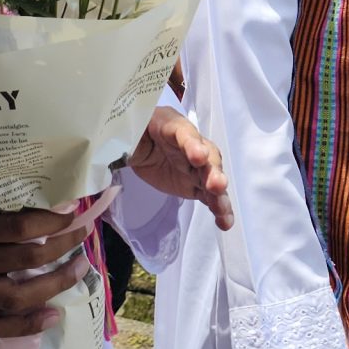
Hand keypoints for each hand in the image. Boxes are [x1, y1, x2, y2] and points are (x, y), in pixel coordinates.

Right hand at [0, 175, 92, 338]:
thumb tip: (38, 184)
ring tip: (78, 269)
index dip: (51, 220)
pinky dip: (24, 326)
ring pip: (15, 298)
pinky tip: (52, 316)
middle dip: (62, 246)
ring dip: (54, 285)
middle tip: (83, 232)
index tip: (72, 208)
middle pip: (25, 262)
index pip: (19, 228)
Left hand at [128, 107, 233, 230]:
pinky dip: (218, 209)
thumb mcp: (128, 128)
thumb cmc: (133, 131)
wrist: (138, 144)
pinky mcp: (194, 185)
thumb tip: (124, 142)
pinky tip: (225, 222)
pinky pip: (208, 196)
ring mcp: (195, 167)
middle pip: (206, 157)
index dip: (192, 144)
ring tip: (222, 210)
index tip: (198, 157)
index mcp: (172, 125)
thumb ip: (130, 134)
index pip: (184, 132)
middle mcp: (192, 145)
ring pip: (211, 179)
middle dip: (212, 171)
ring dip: (218, 194)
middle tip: (217, 185)